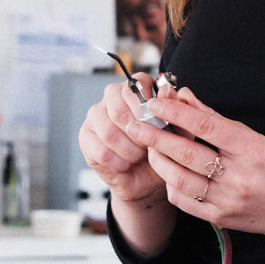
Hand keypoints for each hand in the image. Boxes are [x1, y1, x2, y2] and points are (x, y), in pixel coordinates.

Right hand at [78, 73, 174, 205]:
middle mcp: (113, 95)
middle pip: (118, 109)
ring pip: (109, 132)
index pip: (137, 84)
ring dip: (129, 151)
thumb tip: (169, 91)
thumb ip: (177, 111)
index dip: (147, 108)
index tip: (157, 125)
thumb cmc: (162, 150)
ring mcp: (96, 114)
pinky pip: (101, 151)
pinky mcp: (86, 136)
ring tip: (139, 156)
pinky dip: (119, 163)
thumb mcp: (178, 133)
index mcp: (137, 88)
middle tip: (149, 146)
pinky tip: (126, 164)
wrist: (148, 179)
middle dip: (138, 134)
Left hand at [124, 86, 264, 240]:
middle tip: (135, 125)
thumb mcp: (251, 136)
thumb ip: (214, 118)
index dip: (177, 113)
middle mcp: (240, 176)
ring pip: (180, 179)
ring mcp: (229, 200)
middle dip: (156, 137)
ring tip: (148, 147)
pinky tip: (167, 171)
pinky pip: (184, 201)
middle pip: (187, 154)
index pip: (207, 126)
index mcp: (251, 148)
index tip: (155, 104)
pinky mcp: (220, 218)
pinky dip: (170, 183)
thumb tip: (183, 96)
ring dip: (158, 160)